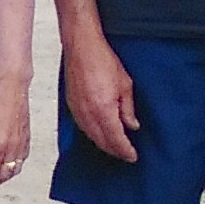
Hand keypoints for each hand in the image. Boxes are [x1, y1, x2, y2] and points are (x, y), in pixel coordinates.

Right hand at [61, 35, 139, 162]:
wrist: (82, 47)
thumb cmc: (102, 60)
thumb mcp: (125, 85)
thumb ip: (128, 109)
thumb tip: (132, 125)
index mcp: (103, 110)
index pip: (116, 139)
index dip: (125, 150)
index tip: (132, 156)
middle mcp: (88, 114)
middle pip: (102, 141)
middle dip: (115, 150)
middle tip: (125, 154)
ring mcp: (77, 110)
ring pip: (91, 136)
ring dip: (103, 144)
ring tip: (114, 147)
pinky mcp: (71, 105)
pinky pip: (82, 127)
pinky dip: (92, 134)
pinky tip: (98, 134)